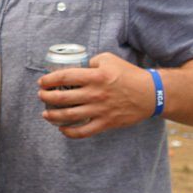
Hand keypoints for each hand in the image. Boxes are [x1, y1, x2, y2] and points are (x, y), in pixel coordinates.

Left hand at [37, 52, 155, 138]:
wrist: (151, 93)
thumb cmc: (128, 74)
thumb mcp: (109, 60)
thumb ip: (90, 62)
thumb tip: (75, 67)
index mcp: (95, 76)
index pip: (63, 77)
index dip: (48, 80)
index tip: (42, 83)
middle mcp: (95, 94)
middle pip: (61, 98)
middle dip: (46, 98)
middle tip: (41, 96)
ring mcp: (100, 110)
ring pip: (68, 116)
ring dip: (52, 115)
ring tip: (45, 113)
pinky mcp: (106, 123)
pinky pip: (83, 131)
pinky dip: (69, 132)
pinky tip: (62, 129)